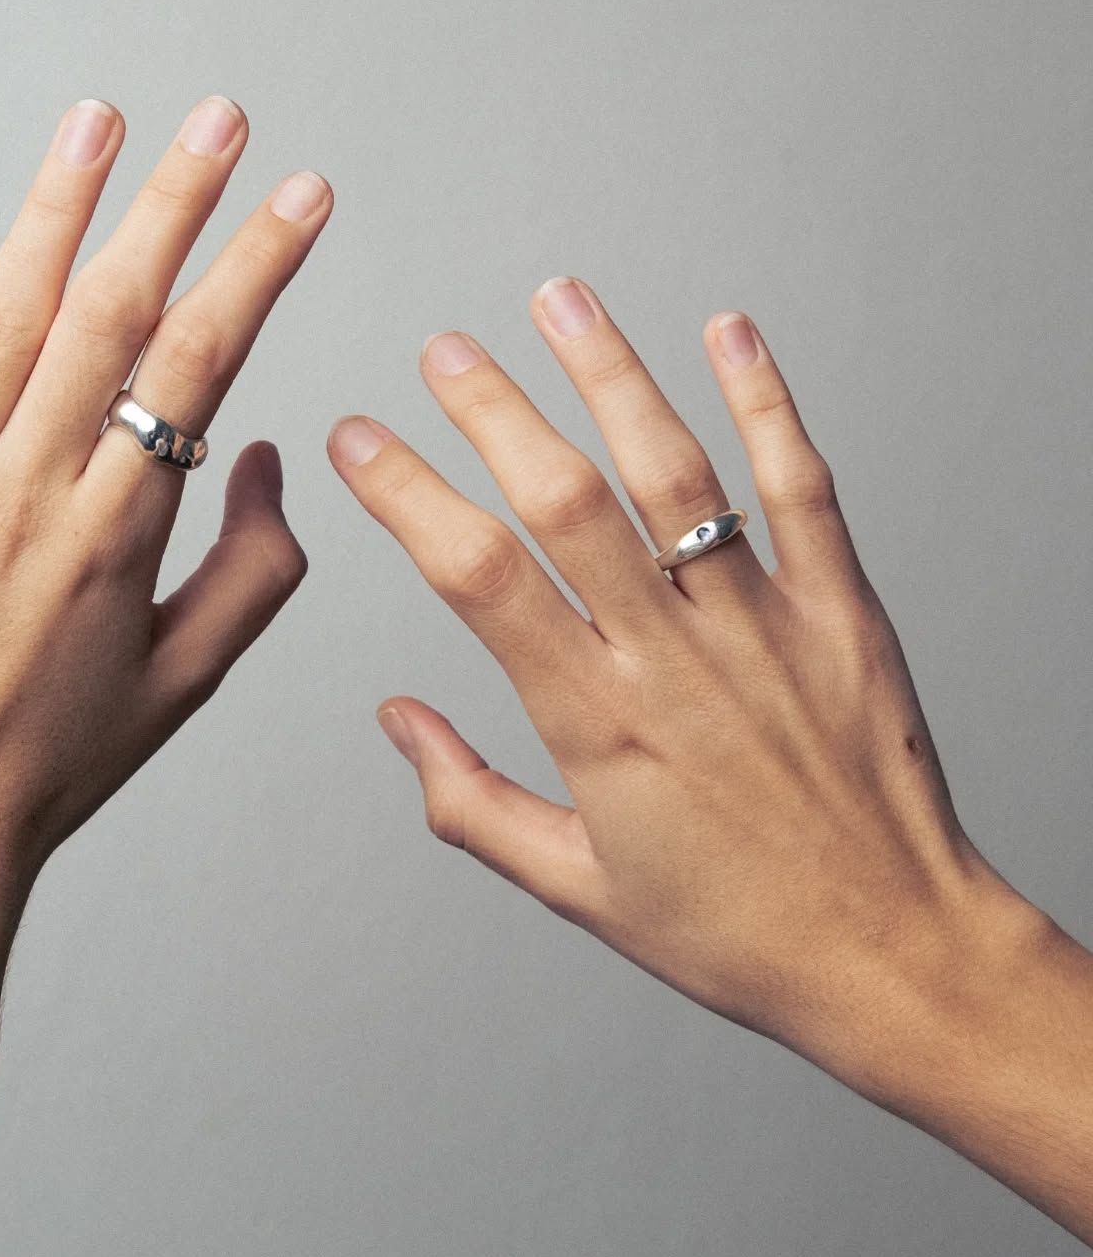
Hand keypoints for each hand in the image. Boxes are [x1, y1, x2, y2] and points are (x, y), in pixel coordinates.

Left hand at [0, 97, 330, 909]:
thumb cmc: (48, 763)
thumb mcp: (183, 682)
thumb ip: (251, 568)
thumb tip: (258, 457)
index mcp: (118, 534)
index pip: (201, 364)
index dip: (258, 267)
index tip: (299, 200)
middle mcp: (28, 494)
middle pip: (114, 314)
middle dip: (177, 202)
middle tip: (218, 122)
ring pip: (5, 317)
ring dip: (59, 208)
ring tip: (99, 122)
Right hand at [329, 280, 1040, 1066]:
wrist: (896, 956)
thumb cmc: (735, 932)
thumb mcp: (577, 888)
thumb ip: (472, 802)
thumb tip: (397, 720)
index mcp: (598, 727)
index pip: (480, 582)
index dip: (408, 499)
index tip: (361, 443)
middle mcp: (674, 663)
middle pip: (567, 504)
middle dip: (495, 412)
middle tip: (444, 350)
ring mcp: (764, 628)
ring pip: (678, 476)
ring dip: (612, 378)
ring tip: (561, 300)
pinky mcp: (843, 614)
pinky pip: (801, 490)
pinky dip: (766, 403)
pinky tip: (730, 332)